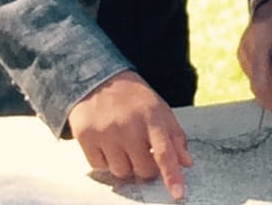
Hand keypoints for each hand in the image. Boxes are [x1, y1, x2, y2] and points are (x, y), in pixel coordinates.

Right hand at [67, 71, 192, 200]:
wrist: (97, 77)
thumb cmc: (133, 97)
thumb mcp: (159, 109)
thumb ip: (175, 136)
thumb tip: (187, 162)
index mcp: (151, 117)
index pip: (165, 152)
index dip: (172, 176)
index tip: (178, 194)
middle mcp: (128, 125)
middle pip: (143, 169)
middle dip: (145, 167)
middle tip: (141, 152)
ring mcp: (105, 131)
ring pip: (121, 172)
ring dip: (124, 164)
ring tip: (122, 143)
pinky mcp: (85, 135)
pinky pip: (99, 166)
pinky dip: (104, 159)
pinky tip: (105, 141)